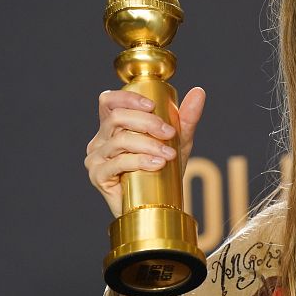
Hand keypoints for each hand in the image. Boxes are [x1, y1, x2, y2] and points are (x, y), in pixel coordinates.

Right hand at [84, 86, 205, 216]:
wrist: (161, 204)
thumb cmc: (165, 170)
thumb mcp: (179, 141)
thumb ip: (187, 117)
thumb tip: (199, 91)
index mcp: (113, 126)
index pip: (109, 101)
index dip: (127, 98)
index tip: (152, 105)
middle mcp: (100, 139)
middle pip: (117, 118)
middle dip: (147, 123)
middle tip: (170, 133)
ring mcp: (96, 158)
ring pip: (119, 141)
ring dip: (148, 145)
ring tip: (169, 154)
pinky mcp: (98, 176)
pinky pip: (117, 163)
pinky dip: (139, 161)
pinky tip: (157, 164)